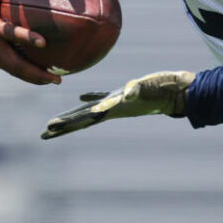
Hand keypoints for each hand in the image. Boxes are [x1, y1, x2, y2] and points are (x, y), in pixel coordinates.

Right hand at [0, 0, 61, 84]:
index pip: (8, 33)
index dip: (25, 38)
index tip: (44, 43)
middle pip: (14, 65)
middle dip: (36, 74)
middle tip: (57, 79)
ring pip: (11, 70)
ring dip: (31, 77)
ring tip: (53, 80)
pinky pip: (6, 67)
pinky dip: (22, 71)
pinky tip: (38, 73)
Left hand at [41, 70, 194, 138]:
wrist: (179, 91)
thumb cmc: (164, 88)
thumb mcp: (149, 87)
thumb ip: (137, 91)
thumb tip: (128, 94)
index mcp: (113, 109)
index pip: (84, 117)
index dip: (67, 123)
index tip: (49, 128)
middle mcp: (112, 109)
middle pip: (82, 120)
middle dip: (62, 127)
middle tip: (43, 135)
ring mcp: (117, 103)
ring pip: (88, 110)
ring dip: (72, 116)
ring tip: (55, 122)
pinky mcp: (123, 94)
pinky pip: (101, 97)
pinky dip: (89, 97)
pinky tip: (80, 96)